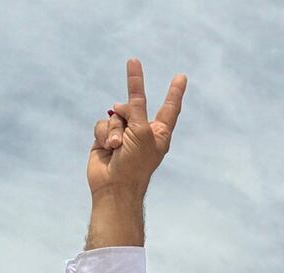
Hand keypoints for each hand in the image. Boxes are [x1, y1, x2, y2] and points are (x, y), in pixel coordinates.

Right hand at [88, 58, 186, 202]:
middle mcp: (143, 131)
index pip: (169, 107)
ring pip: (115, 114)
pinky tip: (107, 149)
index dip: (175, 91)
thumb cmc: (135, 162)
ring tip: (117, 147)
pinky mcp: (106, 138)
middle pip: (134, 104)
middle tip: (130, 99)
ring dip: (114, 129)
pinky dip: (103, 134)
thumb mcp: (141, 131)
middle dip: (129, 104)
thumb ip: (135, 109)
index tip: (181, 76)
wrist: (115, 185)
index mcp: (160, 132)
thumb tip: (118, 105)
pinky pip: (102, 124)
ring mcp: (124, 134)